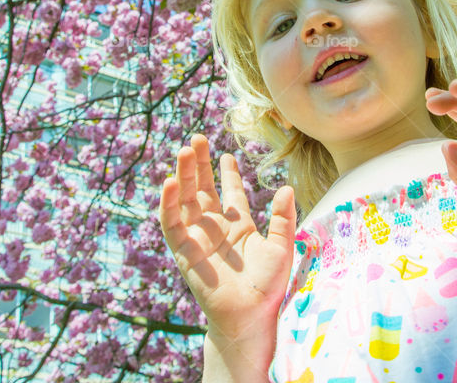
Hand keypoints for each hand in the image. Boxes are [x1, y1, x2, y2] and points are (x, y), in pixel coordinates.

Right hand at [158, 134, 296, 340]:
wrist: (251, 317)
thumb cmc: (269, 287)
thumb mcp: (282, 247)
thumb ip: (282, 218)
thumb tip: (286, 188)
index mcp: (239, 226)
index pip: (230, 193)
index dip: (227, 173)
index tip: (225, 154)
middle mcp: (216, 229)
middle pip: (203, 189)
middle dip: (199, 165)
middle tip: (196, 139)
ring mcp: (199, 238)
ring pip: (186, 200)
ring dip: (183, 176)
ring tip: (184, 150)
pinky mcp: (185, 252)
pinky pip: (173, 224)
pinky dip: (169, 203)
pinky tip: (170, 182)